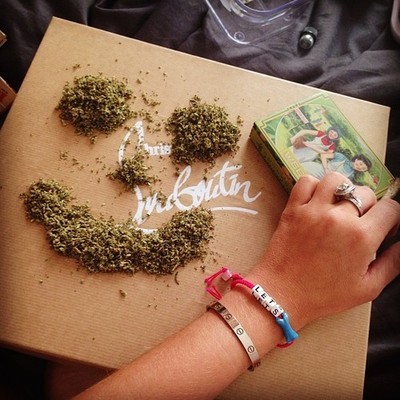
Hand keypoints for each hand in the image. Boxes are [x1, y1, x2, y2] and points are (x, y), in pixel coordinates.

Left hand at [248, 172, 399, 329]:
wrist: (283, 294)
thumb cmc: (324, 295)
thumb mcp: (368, 288)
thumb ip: (392, 264)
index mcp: (362, 237)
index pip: (391, 208)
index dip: (391, 218)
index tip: (383, 228)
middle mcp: (339, 218)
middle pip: (365, 193)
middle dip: (368, 206)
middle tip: (358, 223)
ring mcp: (313, 210)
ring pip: (336, 180)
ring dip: (343, 189)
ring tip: (339, 205)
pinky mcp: (293, 209)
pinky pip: (306, 182)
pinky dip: (314, 185)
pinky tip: (317, 200)